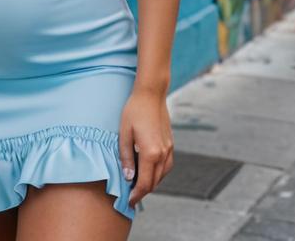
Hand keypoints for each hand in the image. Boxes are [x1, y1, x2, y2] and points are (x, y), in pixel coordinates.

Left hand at [118, 88, 173, 208]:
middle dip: (143, 192)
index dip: (136, 195)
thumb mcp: (124, 134)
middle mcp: (163, 154)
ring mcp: (169, 149)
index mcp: (150, 153)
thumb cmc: (134, 111)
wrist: (151, 93)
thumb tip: (128, 177)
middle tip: (131, 195)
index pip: (144, 183)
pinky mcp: (171, 144)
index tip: (129, 201)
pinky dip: (158, 173)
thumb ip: (126, 157)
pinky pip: (166, 166)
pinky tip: (149, 170)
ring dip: (151, 183)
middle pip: (154, 182)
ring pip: (162, 176)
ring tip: (138, 184)